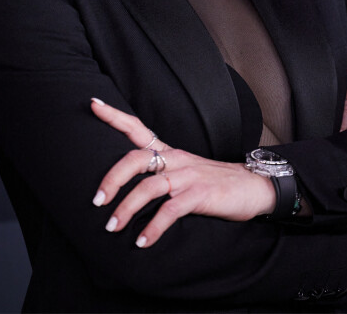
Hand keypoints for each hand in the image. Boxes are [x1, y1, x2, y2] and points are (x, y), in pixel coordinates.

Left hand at [89, 99, 275, 247]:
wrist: (253, 186)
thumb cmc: (214, 182)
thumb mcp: (185, 172)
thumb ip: (160, 174)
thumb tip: (126, 188)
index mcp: (169, 152)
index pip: (137, 128)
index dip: (114, 116)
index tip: (93, 104)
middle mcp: (175, 159)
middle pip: (135, 159)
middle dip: (111, 178)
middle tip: (96, 200)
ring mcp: (188, 176)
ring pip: (149, 187)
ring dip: (126, 209)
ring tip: (112, 228)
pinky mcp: (200, 195)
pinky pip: (170, 210)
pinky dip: (154, 228)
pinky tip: (142, 242)